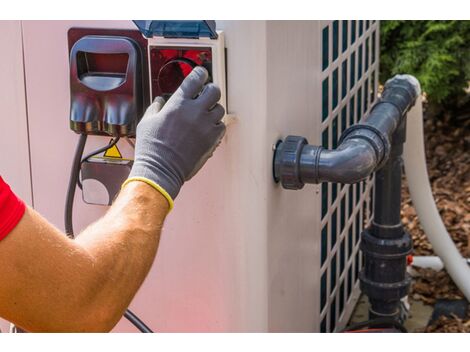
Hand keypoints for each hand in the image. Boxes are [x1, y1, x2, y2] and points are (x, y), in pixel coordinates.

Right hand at [125, 66, 225, 208]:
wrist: (161, 170)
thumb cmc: (151, 147)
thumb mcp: (147, 122)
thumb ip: (156, 107)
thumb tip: (161, 101)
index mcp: (178, 103)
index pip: (196, 78)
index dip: (200, 73)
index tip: (200, 74)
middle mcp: (195, 111)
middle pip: (214, 90)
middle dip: (210, 90)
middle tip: (205, 95)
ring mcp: (206, 125)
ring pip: (220, 108)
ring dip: (213, 109)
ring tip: (205, 114)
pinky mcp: (212, 139)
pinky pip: (221, 126)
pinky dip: (216, 125)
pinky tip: (208, 128)